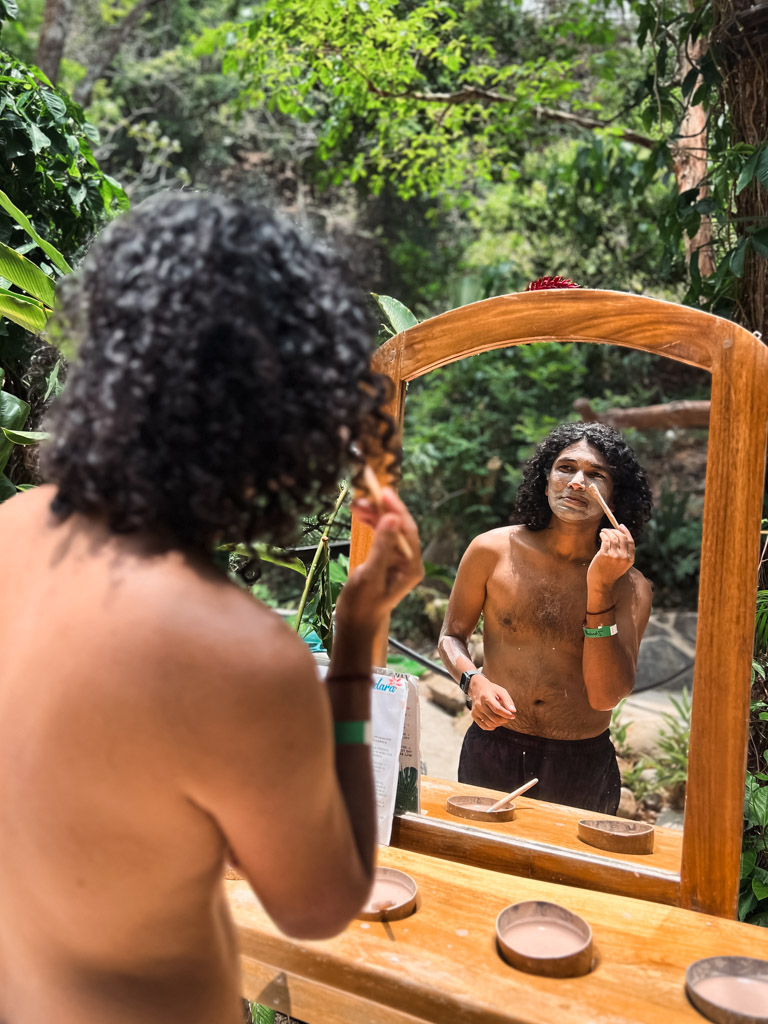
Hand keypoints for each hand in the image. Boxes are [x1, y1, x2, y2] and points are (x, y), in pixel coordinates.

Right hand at [336, 487, 422, 628]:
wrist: (355, 623)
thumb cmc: (362, 604)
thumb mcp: (370, 574)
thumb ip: (382, 546)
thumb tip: (393, 518)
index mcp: (412, 566)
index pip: (408, 530)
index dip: (396, 508)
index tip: (383, 491)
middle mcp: (409, 562)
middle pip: (399, 526)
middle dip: (382, 509)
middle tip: (365, 494)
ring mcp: (398, 561)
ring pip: (389, 529)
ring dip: (375, 514)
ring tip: (357, 503)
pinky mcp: (386, 560)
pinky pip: (381, 535)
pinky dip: (371, 523)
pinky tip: (360, 514)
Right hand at [468, 675, 515, 730]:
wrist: (477, 688)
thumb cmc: (492, 690)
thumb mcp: (501, 691)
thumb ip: (508, 701)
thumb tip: (513, 711)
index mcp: (486, 696)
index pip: (497, 709)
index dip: (506, 714)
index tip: (513, 715)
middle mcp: (479, 704)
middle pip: (493, 718)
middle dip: (504, 720)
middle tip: (509, 718)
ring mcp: (476, 710)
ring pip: (489, 723)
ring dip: (499, 724)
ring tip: (504, 719)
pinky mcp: (474, 715)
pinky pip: (483, 726)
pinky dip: (492, 727)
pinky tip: (496, 723)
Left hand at [586, 524, 634, 592]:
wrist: (601, 584)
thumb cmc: (609, 573)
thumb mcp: (621, 564)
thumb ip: (623, 553)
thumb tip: (619, 535)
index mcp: (630, 559)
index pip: (631, 541)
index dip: (626, 532)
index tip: (621, 526)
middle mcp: (624, 557)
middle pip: (622, 538)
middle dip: (615, 530)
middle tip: (609, 529)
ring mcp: (614, 556)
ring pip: (613, 537)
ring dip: (608, 531)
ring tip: (603, 531)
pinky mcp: (604, 555)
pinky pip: (606, 540)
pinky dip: (603, 534)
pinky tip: (601, 534)